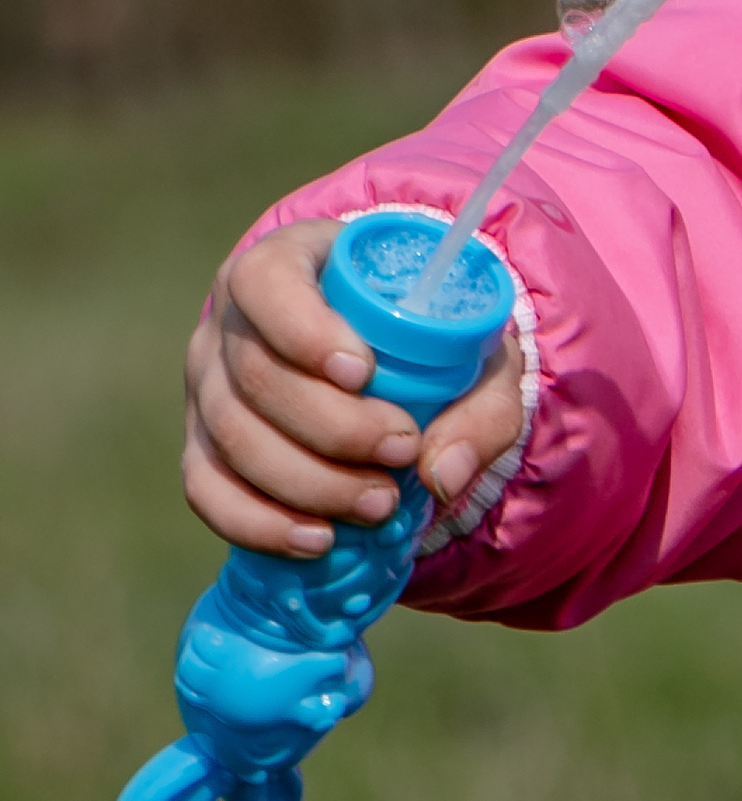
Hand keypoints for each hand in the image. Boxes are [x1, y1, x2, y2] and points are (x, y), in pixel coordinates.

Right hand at [183, 218, 528, 558]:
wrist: (396, 363)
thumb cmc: (432, 339)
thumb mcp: (478, 352)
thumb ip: (480, 406)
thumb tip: (442, 475)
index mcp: (290, 262)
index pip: (266, 282)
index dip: (304, 330)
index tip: (364, 372)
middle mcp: (232, 321)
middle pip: (254, 375)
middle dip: (332, 427)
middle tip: (401, 452)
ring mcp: (208, 385)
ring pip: (230, 437)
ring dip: (307, 482)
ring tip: (379, 503)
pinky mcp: (202, 445)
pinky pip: (206, 490)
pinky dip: (258, 523)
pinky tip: (318, 539)